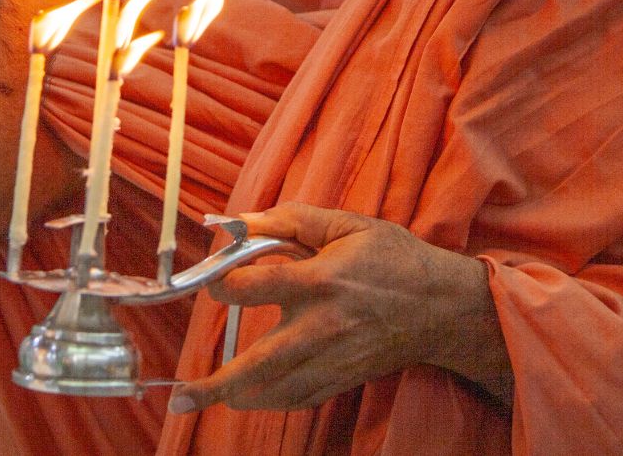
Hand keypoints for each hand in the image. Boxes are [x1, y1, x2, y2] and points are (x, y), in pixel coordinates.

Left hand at [168, 203, 509, 414]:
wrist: (441, 307)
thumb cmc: (392, 258)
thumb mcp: (347, 224)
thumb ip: (289, 220)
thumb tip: (237, 223)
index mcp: (321, 279)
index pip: (258, 285)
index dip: (225, 283)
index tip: (215, 280)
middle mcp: (322, 326)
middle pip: (260, 362)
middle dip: (217, 384)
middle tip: (181, 396)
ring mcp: (332, 359)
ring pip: (275, 391)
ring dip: (235, 398)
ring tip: (201, 398)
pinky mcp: (342, 379)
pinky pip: (298, 399)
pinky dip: (270, 401)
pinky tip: (247, 397)